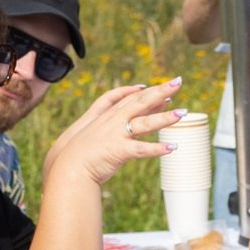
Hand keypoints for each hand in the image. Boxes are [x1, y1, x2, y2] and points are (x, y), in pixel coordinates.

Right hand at [41, 80, 182, 190]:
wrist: (66, 167)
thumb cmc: (77, 154)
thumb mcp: (90, 134)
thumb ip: (104, 126)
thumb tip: (118, 127)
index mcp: (106, 116)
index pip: (130, 99)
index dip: (146, 92)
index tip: (161, 88)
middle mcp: (113, 122)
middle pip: (140, 102)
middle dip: (160, 91)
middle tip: (179, 81)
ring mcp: (116, 135)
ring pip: (145, 123)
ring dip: (164, 118)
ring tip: (182, 113)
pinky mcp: (118, 151)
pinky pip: (141, 149)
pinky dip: (157, 149)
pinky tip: (172, 148)